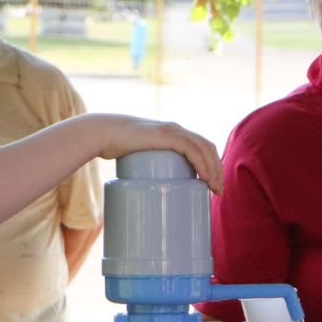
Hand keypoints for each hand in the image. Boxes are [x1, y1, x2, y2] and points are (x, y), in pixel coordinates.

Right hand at [97, 115, 222, 192]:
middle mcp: (178, 130)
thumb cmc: (117, 148)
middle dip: (217, 170)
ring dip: (214, 169)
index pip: (202, 147)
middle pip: (208, 148)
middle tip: (218, 192)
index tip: (214, 185)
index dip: (213, 164)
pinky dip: (202, 163)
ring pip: (204, 149)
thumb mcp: (137, 158)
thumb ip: (146, 166)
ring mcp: (173, 131)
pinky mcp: (166, 136)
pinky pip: (192, 149)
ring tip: (215, 189)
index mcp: (174, 134)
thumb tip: (148, 190)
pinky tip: (206, 177)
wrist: (103, 133)